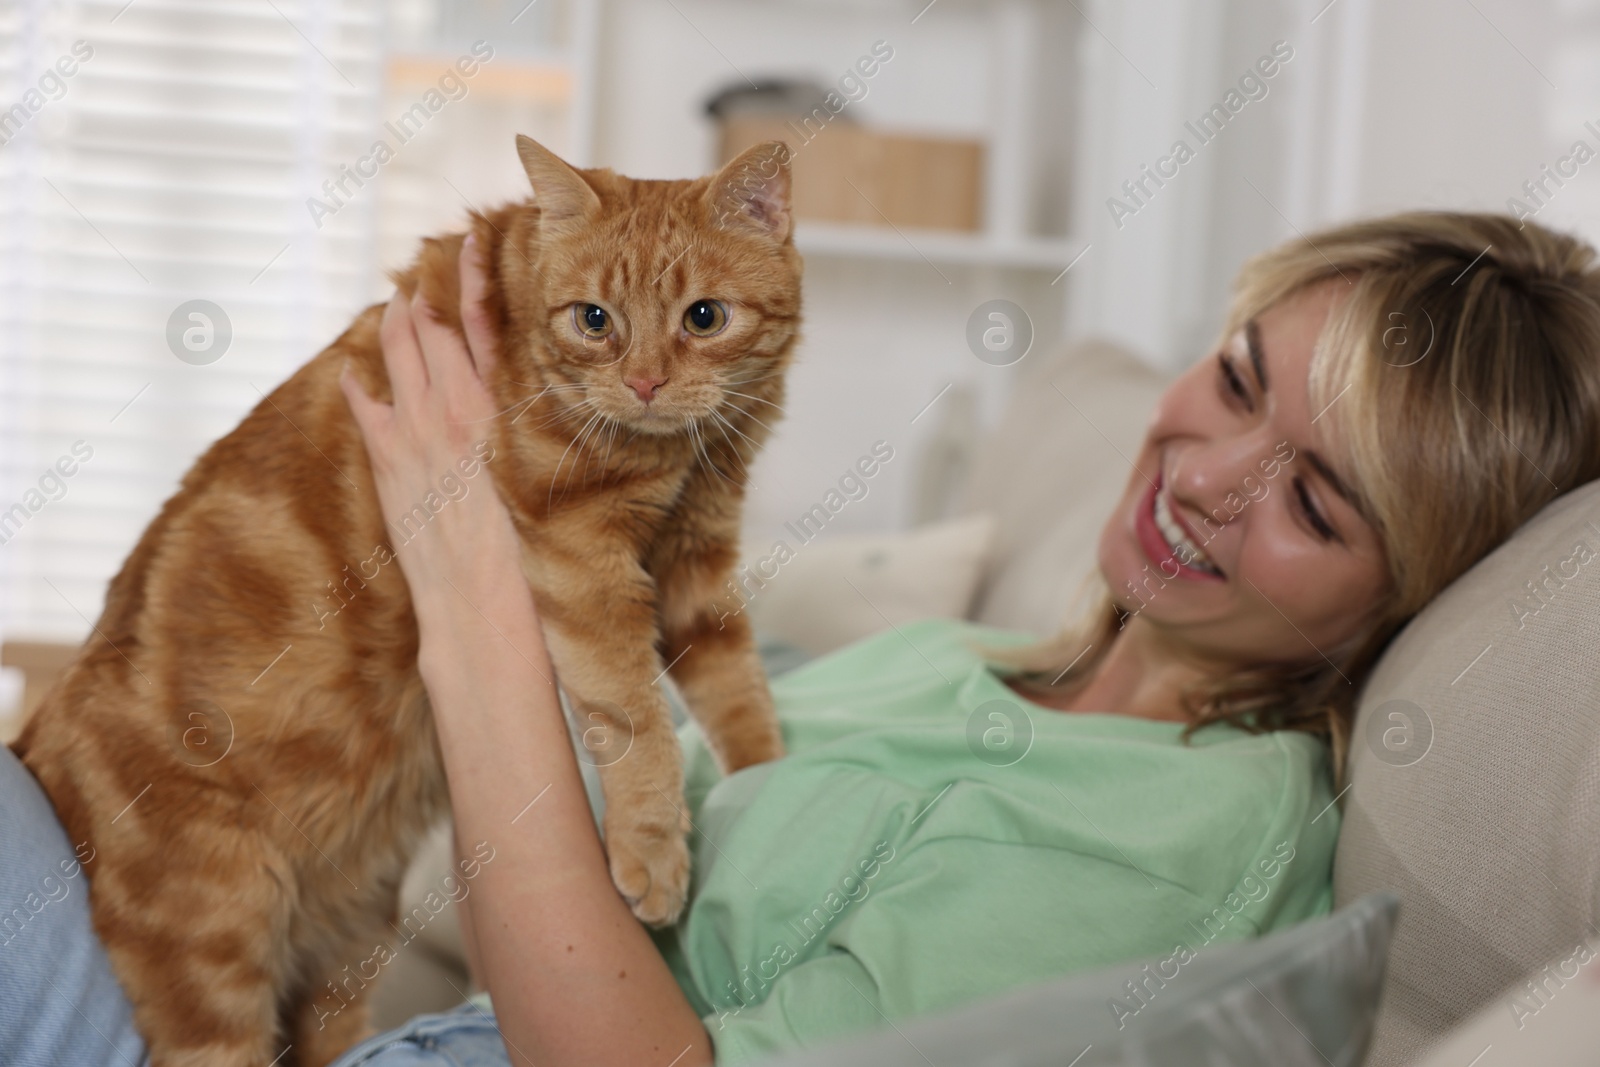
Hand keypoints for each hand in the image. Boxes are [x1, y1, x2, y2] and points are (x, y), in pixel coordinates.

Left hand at [341, 234, 520, 617]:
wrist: (482, 600)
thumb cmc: (529, 547)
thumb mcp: (543, 474)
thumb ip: (536, 431)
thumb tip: (547, 408)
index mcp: (497, 409)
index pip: (480, 323)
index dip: (471, 277)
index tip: (470, 242)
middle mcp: (452, 411)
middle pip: (430, 329)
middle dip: (425, 293)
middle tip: (424, 269)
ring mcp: (414, 434)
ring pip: (396, 356)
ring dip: (395, 325)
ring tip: (398, 302)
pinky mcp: (389, 464)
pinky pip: (366, 408)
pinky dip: (360, 384)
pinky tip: (356, 371)